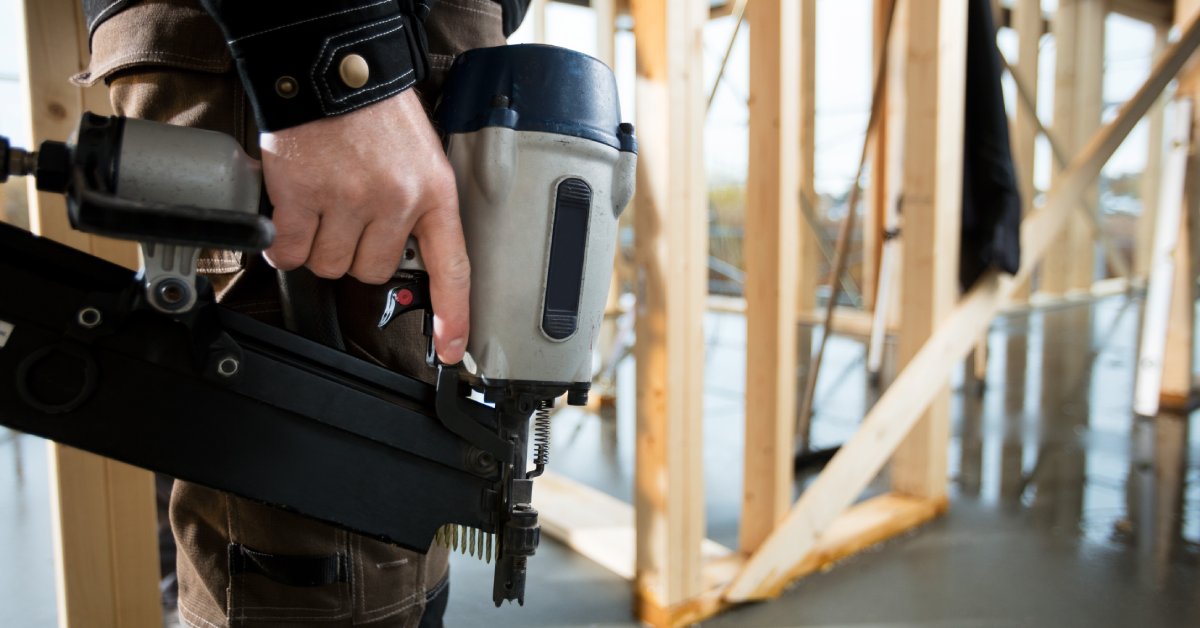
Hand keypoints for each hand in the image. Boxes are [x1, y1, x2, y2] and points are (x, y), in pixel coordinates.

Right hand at [259, 90, 468, 363]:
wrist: (331, 66)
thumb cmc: (374, 111)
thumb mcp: (419, 156)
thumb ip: (415, 206)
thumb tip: (400, 255)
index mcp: (434, 192)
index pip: (452, 267)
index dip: (453, 315)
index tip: (449, 348)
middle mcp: (397, 200)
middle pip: (372, 271)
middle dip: (355, 250)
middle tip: (348, 211)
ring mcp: (349, 201)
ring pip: (330, 265)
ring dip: (319, 244)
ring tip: (321, 200)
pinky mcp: (303, 197)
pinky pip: (290, 252)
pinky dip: (284, 241)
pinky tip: (291, 210)